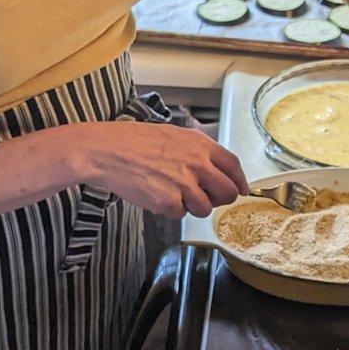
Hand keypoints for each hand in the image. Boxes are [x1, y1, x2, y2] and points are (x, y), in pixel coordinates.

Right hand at [82, 122, 248, 218]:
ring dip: (193, 205)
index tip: (241, 189)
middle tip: (207, 197)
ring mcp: (184, 184)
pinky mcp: (169, 202)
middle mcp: (197, 164)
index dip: (240, 181)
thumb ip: (197, 152)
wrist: (107, 151)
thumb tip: (215, 170)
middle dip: (220, 198)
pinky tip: (157, 194)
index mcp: (200, 144)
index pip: (234, 166)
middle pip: (228, 192)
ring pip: (205, 208)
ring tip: (172, 192)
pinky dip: (171, 209)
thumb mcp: (173, 135)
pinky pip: (181, 214)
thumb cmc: (133, 141)